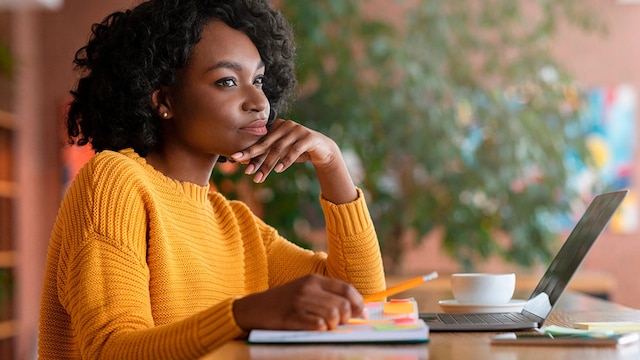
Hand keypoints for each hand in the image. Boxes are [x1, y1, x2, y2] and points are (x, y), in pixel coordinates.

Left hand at [230, 119, 339, 183]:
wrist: (323, 149)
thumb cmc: (298, 151)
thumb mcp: (282, 152)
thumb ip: (268, 154)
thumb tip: (247, 165)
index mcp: (277, 125)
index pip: (262, 141)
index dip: (250, 152)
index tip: (236, 160)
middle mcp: (286, 125)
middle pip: (267, 144)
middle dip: (254, 157)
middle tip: (244, 169)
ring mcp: (298, 129)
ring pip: (279, 149)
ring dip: (268, 164)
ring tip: (259, 177)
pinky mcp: (308, 137)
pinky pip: (295, 150)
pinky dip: (286, 160)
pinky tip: (279, 169)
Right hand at [232, 274, 364, 330]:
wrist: (254, 308)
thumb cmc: (284, 302)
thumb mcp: (305, 291)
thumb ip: (328, 296)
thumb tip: (358, 310)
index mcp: (314, 279)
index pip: (346, 289)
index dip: (358, 303)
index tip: (361, 314)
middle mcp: (308, 288)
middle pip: (342, 304)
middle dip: (346, 318)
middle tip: (339, 324)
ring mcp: (299, 301)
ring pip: (332, 315)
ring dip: (334, 326)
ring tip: (326, 328)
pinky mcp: (291, 316)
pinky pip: (317, 325)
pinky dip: (321, 330)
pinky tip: (315, 329)